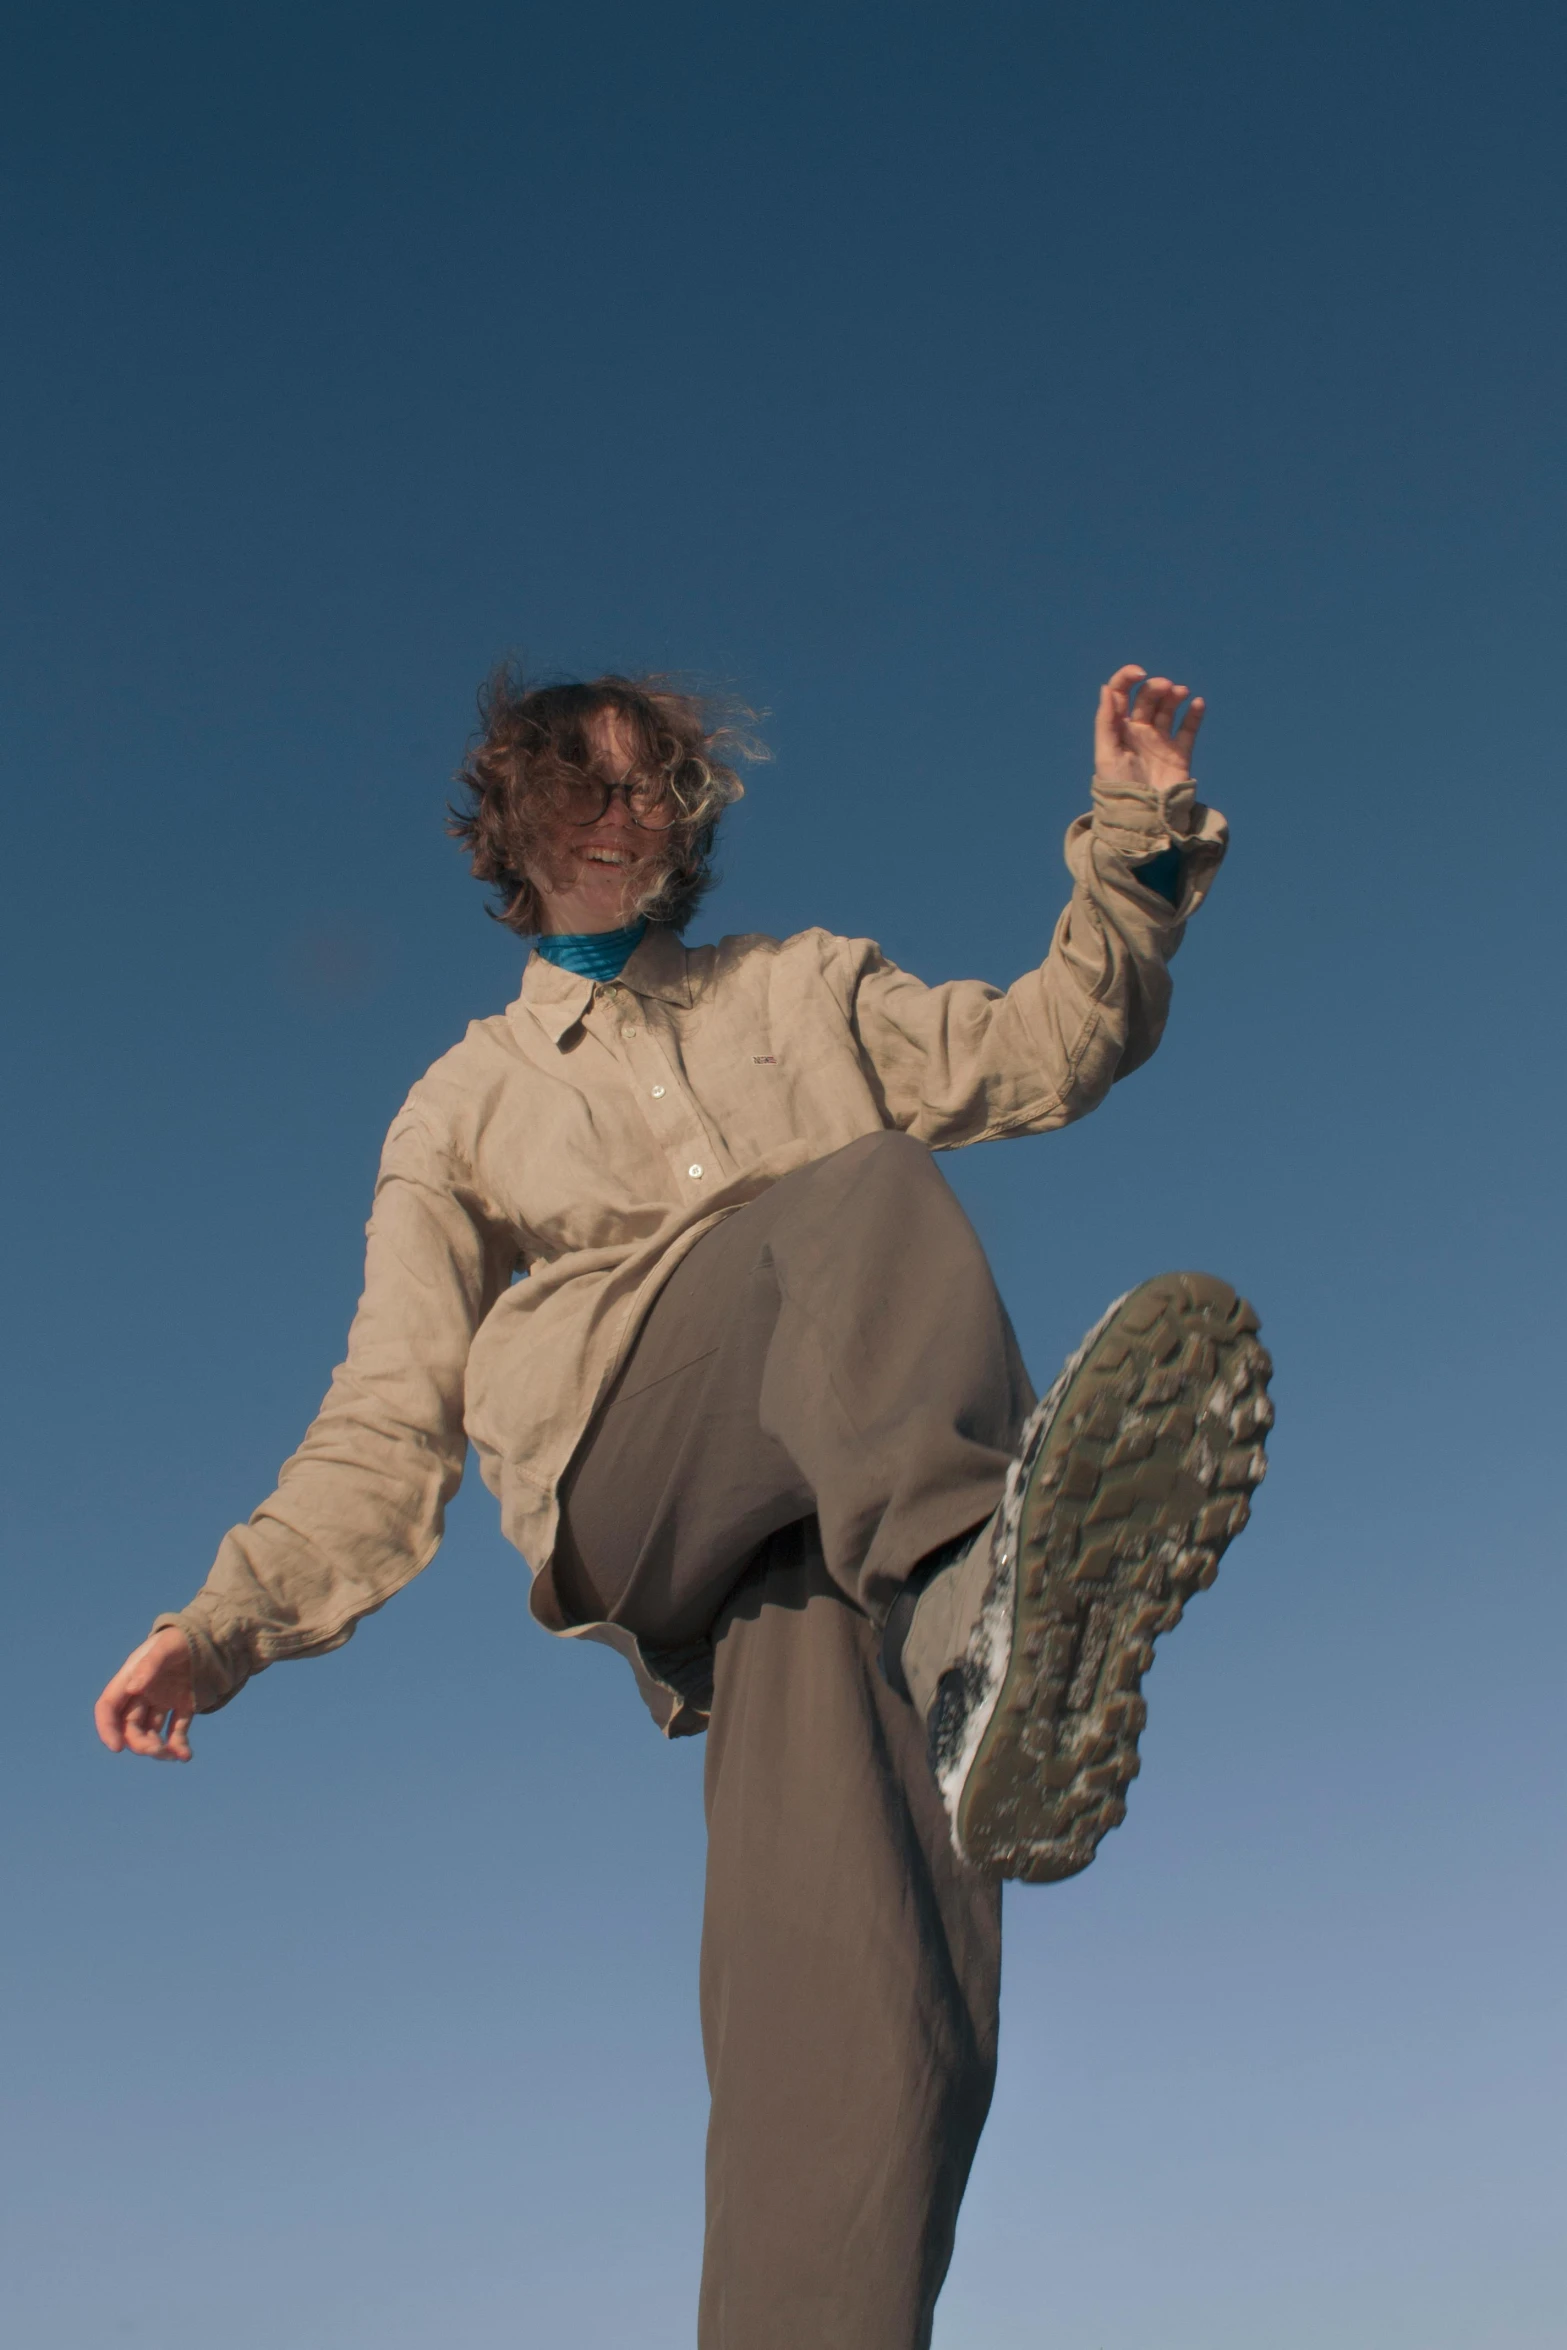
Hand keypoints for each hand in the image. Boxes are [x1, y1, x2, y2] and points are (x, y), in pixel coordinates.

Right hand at [94, 1627, 196, 1760]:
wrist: (211, 1634)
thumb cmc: (183, 1636)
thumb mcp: (166, 1646)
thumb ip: (150, 1665)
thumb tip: (132, 1688)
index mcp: (130, 1678)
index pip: (108, 1707)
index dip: (107, 1728)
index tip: (117, 1748)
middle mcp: (142, 1694)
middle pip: (130, 1727)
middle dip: (140, 1743)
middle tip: (157, 1751)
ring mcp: (162, 1702)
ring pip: (152, 1734)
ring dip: (159, 1749)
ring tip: (176, 1755)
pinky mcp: (182, 1707)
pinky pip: (176, 1732)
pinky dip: (179, 1746)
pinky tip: (186, 1756)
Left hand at [1095, 664, 1203, 793]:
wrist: (1145, 816)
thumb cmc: (1120, 787)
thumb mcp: (1107, 754)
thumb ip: (1106, 721)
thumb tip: (1107, 688)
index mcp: (1118, 729)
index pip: (1120, 694)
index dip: (1127, 678)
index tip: (1140, 673)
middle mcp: (1139, 731)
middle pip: (1147, 697)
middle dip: (1156, 687)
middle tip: (1167, 688)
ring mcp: (1160, 741)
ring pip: (1168, 708)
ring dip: (1174, 695)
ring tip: (1181, 693)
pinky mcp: (1179, 753)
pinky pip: (1188, 728)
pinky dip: (1194, 714)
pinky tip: (1197, 703)